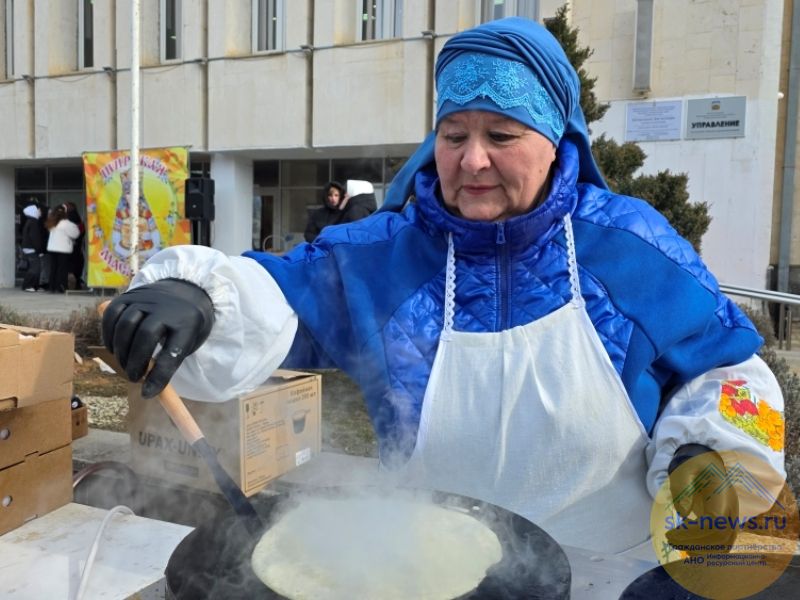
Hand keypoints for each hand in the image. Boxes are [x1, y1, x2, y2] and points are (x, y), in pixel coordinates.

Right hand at [102, 278, 213, 397]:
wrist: (185, 291)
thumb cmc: (187, 325)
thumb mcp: (189, 342)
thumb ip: (169, 360)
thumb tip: (148, 389)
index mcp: (188, 321)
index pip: (173, 351)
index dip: (159, 375)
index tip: (148, 393)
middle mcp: (167, 306)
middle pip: (145, 334)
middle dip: (136, 362)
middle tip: (134, 378)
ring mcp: (146, 298)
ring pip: (125, 324)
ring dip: (121, 350)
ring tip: (125, 365)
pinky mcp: (129, 295)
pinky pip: (112, 314)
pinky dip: (109, 334)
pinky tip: (115, 348)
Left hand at [665, 444, 738, 553]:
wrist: (707, 462)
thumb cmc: (693, 465)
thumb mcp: (683, 470)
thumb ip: (682, 488)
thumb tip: (684, 513)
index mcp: (722, 493)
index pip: (715, 521)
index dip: (695, 531)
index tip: (673, 533)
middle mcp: (731, 507)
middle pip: (721, 535)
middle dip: (696, 542)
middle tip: (671, 540)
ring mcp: (732, 515)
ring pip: (725, 542)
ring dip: (703, 549)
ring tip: (678, 545)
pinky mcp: (728, 522)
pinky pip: (724, 541)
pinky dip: (710, 549)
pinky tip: (690, 548)